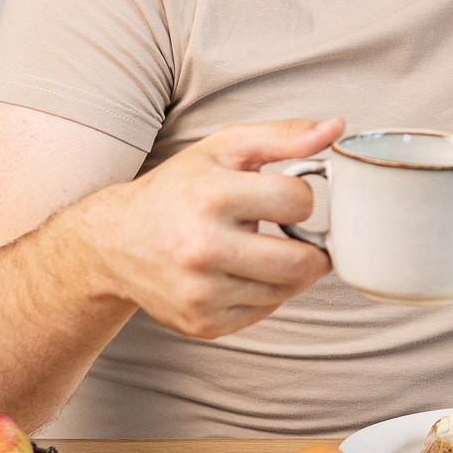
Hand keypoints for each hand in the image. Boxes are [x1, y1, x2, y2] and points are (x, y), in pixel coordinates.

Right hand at [59, 117, 343, 340]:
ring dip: (287, 271)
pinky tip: (240, 273)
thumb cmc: (178, 189)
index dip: (299, 199)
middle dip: (310, 248)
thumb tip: (336, 128)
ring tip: (259, 250)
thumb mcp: (223, 148)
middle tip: (294, 235)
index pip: (298, 203)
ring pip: (287, 290)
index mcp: (210, 196)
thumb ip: (283, 136)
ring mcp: (201, 292)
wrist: (115, 242)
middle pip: (301, 262)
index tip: (283, 199)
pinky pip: (264, 312)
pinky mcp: (202, 324)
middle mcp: (202, 248)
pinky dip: (264, 294)